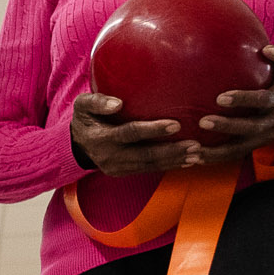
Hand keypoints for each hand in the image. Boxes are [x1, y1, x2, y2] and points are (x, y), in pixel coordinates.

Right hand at [68, 94, 201, 175]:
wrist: (76, 144)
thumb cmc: (85, 118)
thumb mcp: (82, 105)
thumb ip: (97, 102)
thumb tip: (117, 104)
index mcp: (101, 138)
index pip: (130, 133)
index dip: (153, 130)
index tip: (175, 124)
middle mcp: (111, 156)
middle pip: (145, 154)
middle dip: (171, 151)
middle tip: (195, 145)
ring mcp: (118, 168)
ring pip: (150, 165)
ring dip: (175, 161)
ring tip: (197, 155)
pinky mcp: (124, 173)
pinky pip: (149, 170)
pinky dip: (169, 166)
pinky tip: (186, 162)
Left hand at [193, 46, 273, 163]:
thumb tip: (267, 49)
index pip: (262, 101)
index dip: (243, 100)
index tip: (220, 98)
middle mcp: (273, 122)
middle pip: (250, 128)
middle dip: (227, 126)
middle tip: (203, 122)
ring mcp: (264, 139)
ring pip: (239, 149)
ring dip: (216, 152)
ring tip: (192, 150)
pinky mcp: (255, 148)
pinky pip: (233, 156)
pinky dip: (214, 159)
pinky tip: (192, 159)